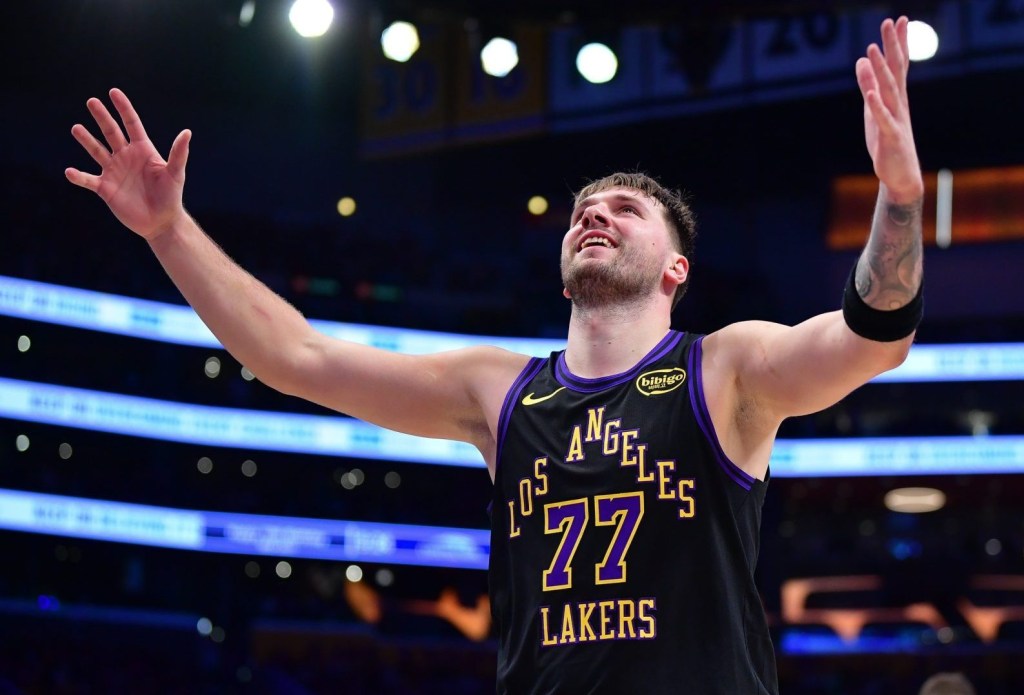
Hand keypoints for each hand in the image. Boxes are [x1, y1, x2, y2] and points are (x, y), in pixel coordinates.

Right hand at [65, 88, 190, 240]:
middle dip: (102, 117)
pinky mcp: (105, 188)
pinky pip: (88, 180)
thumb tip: (187, 132)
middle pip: (111, 132)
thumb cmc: (171, 197)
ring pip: (97, 151)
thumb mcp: (175, 174)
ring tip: (76, 128)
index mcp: (143, 150)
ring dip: (86, 140)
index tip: (113, 92)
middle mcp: (126, 157)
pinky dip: (79, 176)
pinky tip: (70, 172)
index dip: (123, 108)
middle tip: (91, 101)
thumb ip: (178, 154)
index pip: (131, 124)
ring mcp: (114, 171)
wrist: (161, 222)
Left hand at [855, 17, 923, 203]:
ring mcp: (896, 119)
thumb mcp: (872, 109)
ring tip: (872, 50)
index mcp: (896, 97)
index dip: (899, 42)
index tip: (900, 19)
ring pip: (888, 91)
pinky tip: (871, 93)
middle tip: (890, 21)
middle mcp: (899, 104)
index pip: (900, 64)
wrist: (900, 175)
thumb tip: (862, 59)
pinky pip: (883, 119)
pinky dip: (876, 106)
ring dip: (880, 70)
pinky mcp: (890, 137)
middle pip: (896, 71)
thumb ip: (868, 85)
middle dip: (892, 46)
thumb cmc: (887, 140)